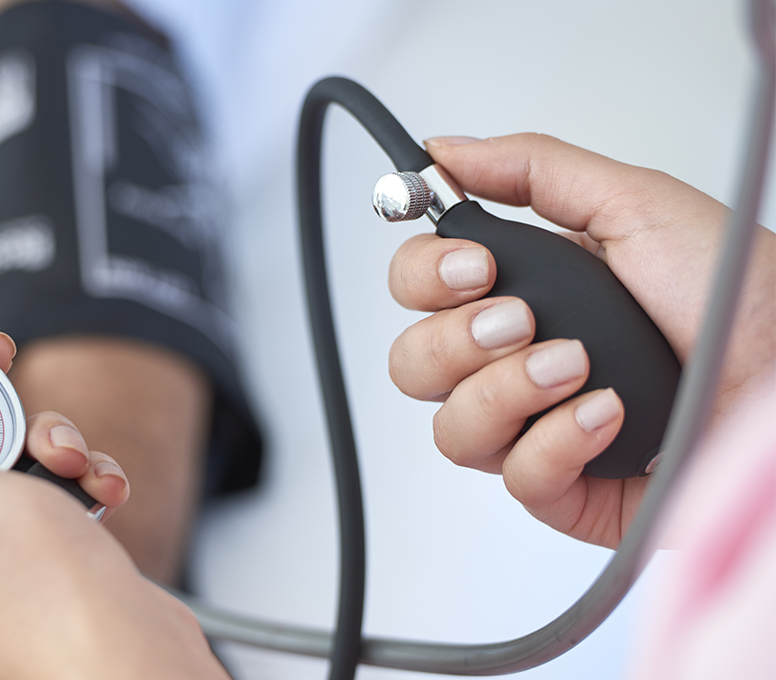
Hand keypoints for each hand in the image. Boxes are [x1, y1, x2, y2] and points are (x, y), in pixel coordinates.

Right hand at [388, 134, 774, 547]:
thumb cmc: (738, 294)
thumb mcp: (634, 204)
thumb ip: (532, 170)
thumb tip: (441, 153)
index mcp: (523, 288)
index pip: (416, 288)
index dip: (424, 277)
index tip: (476, 266)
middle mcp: (516, 360)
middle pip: (412, 364)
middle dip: (456, 339)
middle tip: (523, 320)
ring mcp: (536, 426)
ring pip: (451, 430)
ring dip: (507, 391)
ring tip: (576, 367)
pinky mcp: (567, 488)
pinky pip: (516, 478)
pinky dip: (558, 443)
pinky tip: (608, 415)